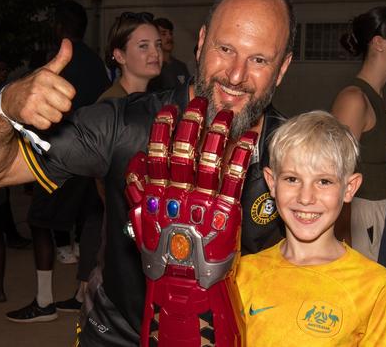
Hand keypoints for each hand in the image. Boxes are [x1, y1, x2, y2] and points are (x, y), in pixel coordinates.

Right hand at [0, 39, 75, 129]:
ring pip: (57, 117)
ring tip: (42, 109)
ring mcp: (33, 101)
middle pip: (66, 106)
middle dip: (60, 107)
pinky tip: (36, 115)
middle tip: (50, 103)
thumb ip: (61, 58)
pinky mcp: (28, 114)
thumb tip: (68, 41)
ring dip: (51, 116)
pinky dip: (42, 123)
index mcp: (46, 76)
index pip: (71, 93)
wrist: (8, 99)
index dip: (65, 95)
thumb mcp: (47, 70)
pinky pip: (46, 125)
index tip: (55, 93)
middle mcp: (39, 87)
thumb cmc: (32, 84)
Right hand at [124, 97, 257, 286]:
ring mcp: (203, 201)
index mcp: (158, 193)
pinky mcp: (226, 210)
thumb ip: (137, 192)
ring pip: (210, 159)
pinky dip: (242, 156)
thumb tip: (136, 163)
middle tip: (199, 102)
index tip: (169, 110)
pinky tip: (248, 137)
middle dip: (192, 124)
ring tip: (225, 113)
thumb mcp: (141, 222)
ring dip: (218, 134)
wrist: (183, 283)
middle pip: (185, 151)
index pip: (159, 154)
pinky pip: (235, 177)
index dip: (164, 130)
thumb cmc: (163, 255)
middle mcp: (179, 193)